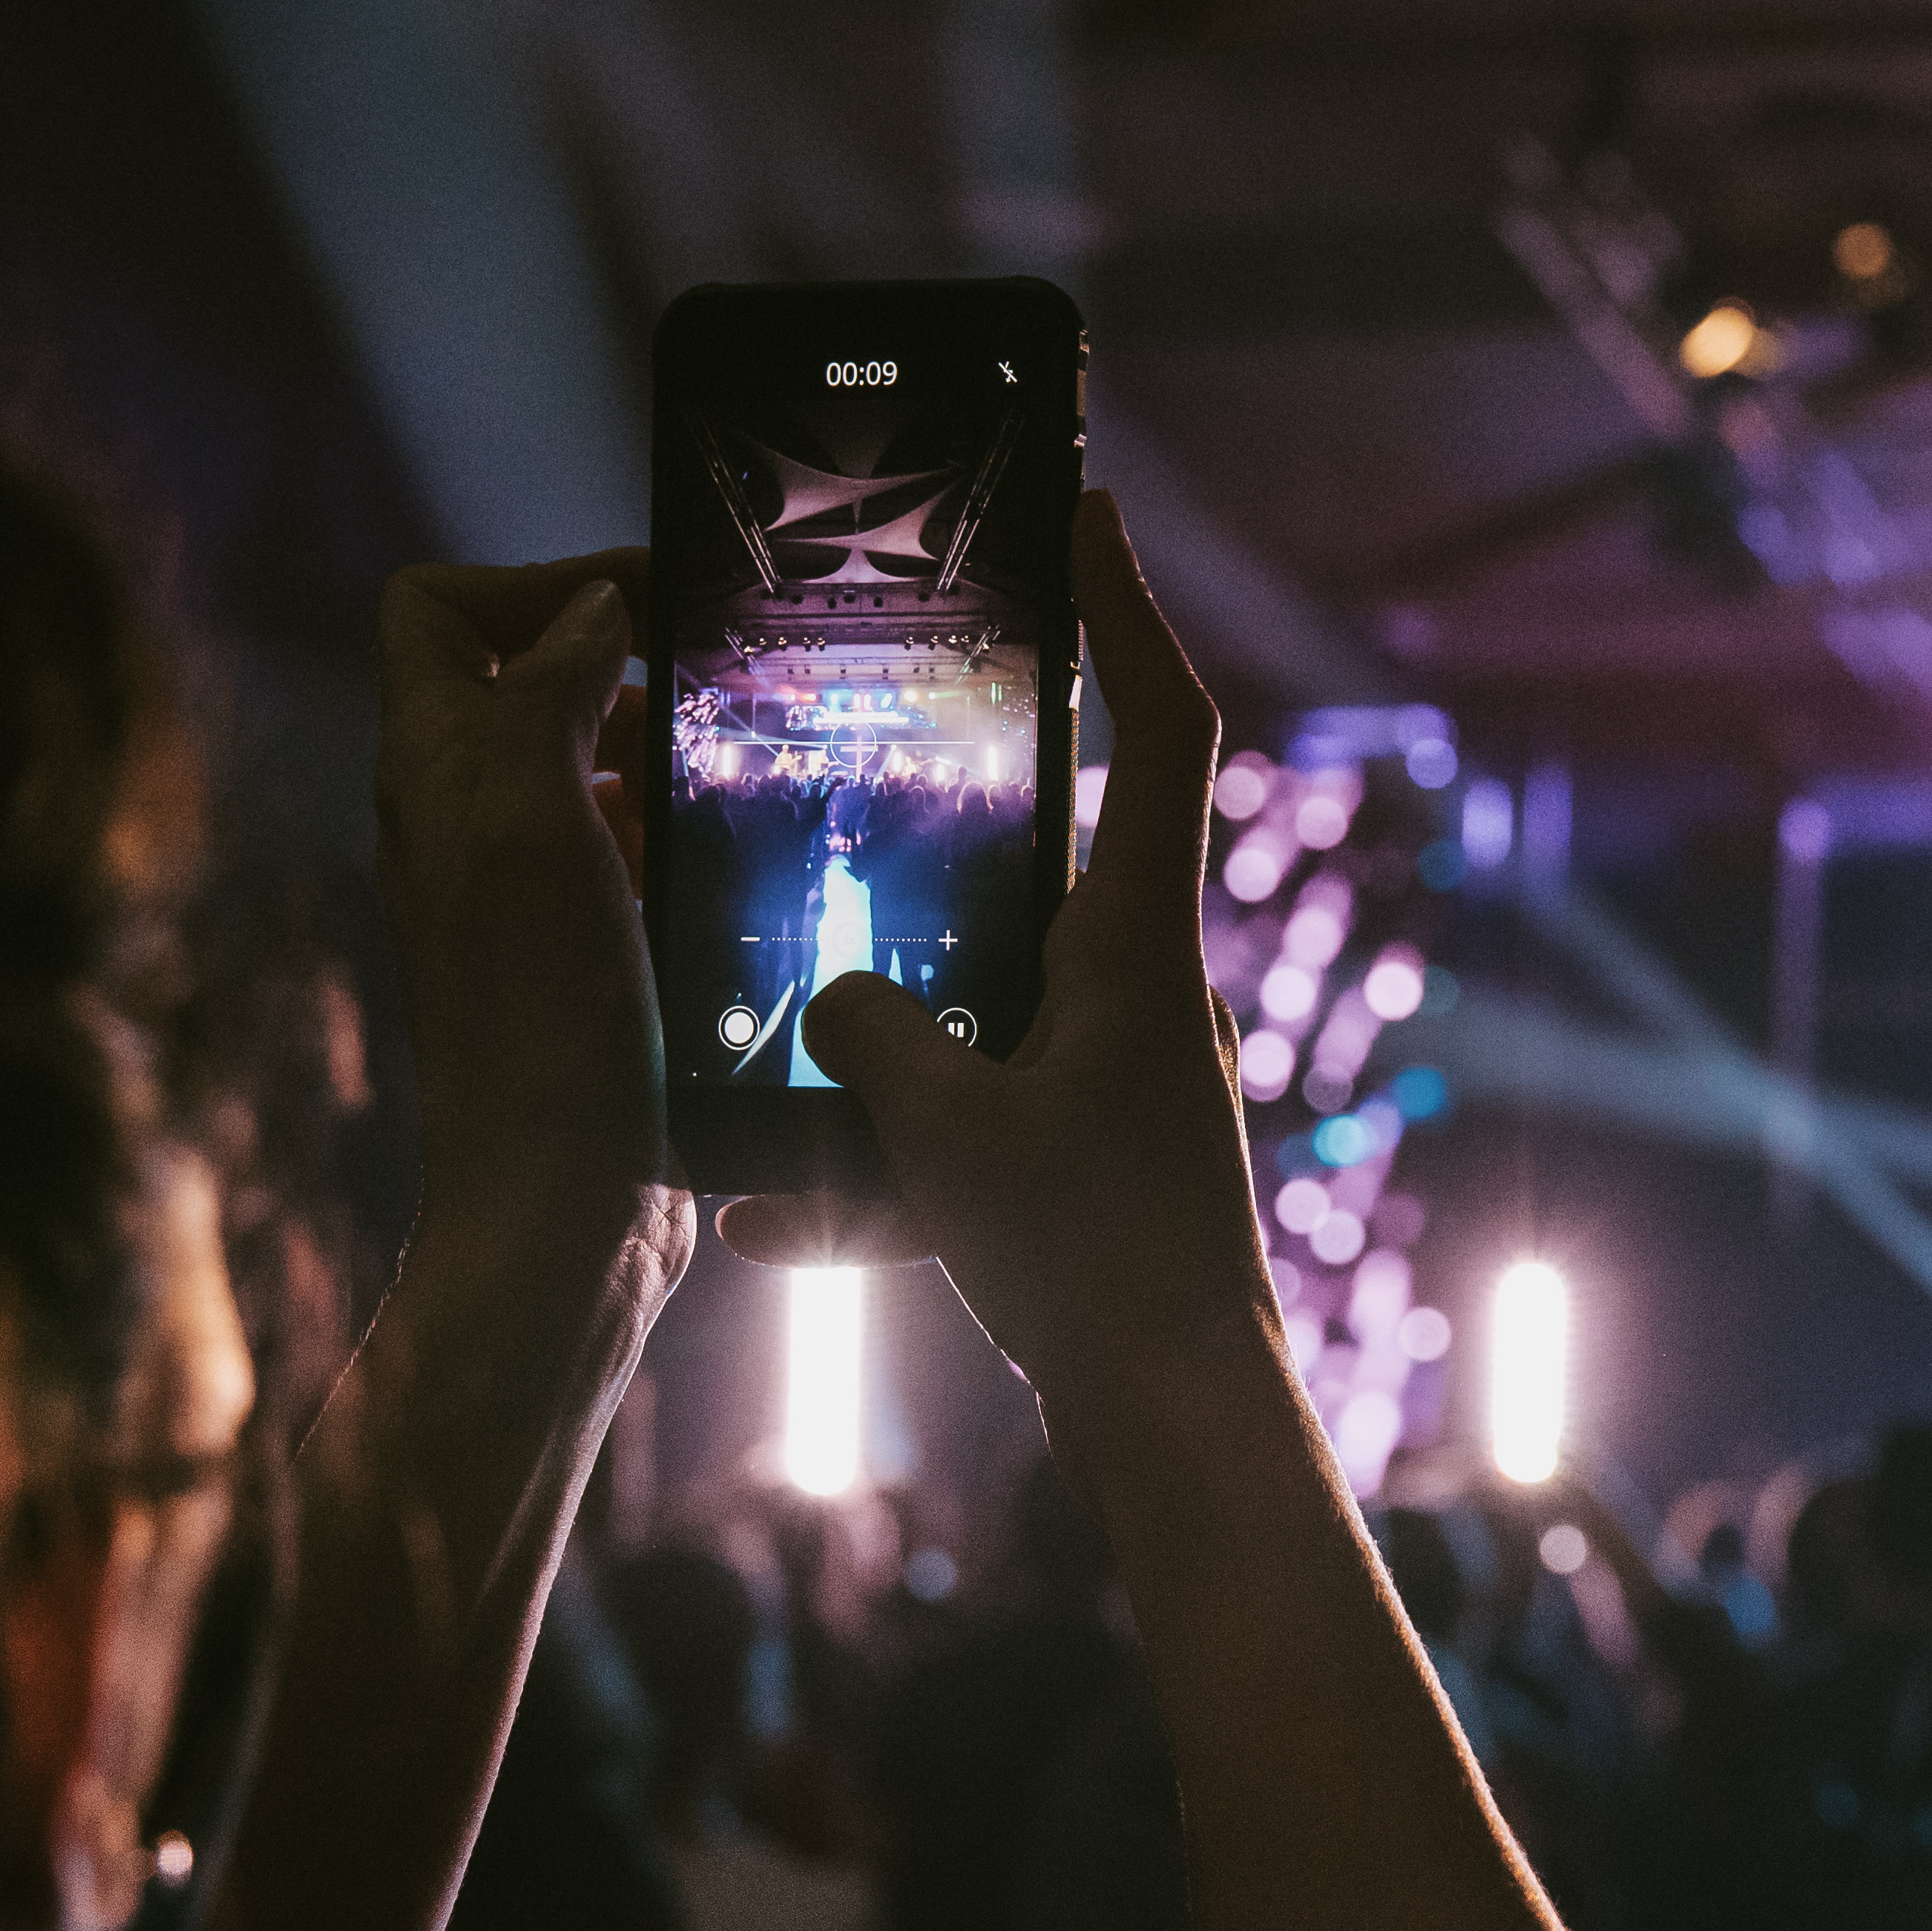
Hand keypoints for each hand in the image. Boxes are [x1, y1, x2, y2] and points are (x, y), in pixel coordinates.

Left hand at [374, 550, 670, 1252]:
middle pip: (526, 679)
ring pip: (589, 767)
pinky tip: (736, 863)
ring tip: (741, 769)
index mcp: (433, 773)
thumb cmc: (537, 1020)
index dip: (532, 582)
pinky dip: (680, 837)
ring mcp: (522, 894)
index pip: (435, 611)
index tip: (645, 602)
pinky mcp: (583, 958)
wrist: (561, 1202)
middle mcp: (464, 822)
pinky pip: (628, 856)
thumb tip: (589, 612)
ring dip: (663, 752)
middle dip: (625, 662)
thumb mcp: (534, 823)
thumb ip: (547, 697)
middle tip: (721, 685)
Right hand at [722, 498, 1275, 1448]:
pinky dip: (873, 1174)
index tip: (1086, 515)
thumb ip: (871, 1038)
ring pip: (982, 1008)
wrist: (1174, 1415)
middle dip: (948, 819)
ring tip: (757, 1030)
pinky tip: (759, 1224)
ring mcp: (1116, 1077)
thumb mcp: (948, 1129)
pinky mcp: (1085, 1167)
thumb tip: (831, 1000)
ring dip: (879, 1030)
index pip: (1159, 727)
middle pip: (1048, 853)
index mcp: (1137, 943)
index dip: (1125, 610)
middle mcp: (1140, 992)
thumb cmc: (1092, 1256)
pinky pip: (963, 1133)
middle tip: (850, 762)